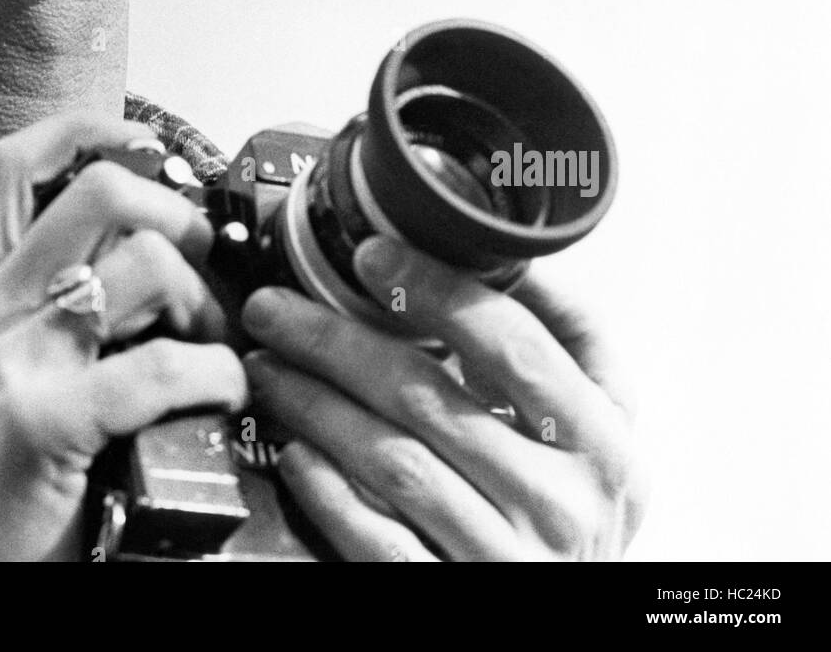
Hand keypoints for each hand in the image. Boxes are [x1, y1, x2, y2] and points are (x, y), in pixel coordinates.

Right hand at [0, 114, 246, 560]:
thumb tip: (129, 256)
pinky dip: (217, 374)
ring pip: (142, 263)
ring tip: (210, 342)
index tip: (145, 143)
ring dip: (202, 298)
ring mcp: (10, 363)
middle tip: (201, 263)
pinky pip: (163, 366)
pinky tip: (222, 393)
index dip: (83, 131)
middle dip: (176, 215)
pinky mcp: (45, 425)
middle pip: (98, 192)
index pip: (5, 165)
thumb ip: (27, 305)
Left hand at [241, 238, 647, 560]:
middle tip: (277, 310)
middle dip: (336, 341)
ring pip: (393, 461)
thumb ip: (562, 350)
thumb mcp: (597, 435)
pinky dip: (328, 490)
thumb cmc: (568, 514)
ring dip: (315, 404)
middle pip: (430, 398)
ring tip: (269, 369)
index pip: (515, 346)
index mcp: (601, 446)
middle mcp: (563, 506)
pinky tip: (296, 454)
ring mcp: (507, 559)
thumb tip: (499, 256)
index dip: (439, 291)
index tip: (373, 256)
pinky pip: (379, 539)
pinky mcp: (453, 598)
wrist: (569, 632)